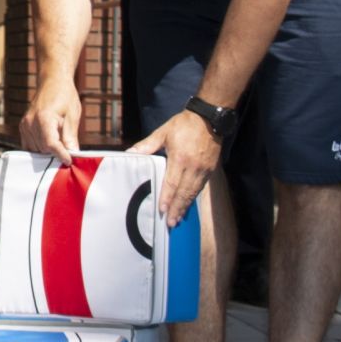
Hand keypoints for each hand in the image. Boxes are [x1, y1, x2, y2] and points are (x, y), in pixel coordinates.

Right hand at [21, 75, 80, 162]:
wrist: (52, 82)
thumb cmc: (65, 96)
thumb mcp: (72, 115)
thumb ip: (70, 136)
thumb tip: (73, 153)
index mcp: (43, 118)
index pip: (50, 144)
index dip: (60, 154)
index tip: (69, 161)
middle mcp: (30, 123)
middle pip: (43, 148)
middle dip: (55, 153)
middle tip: (68, 153)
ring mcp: (25, 125)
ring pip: (36, 149)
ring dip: (47, 151)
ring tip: (59, 146)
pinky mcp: (23, 127)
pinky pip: (29, 145)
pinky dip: (39, 148)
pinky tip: (49, 144)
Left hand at [129, 109, 221, 227]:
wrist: (209, 118)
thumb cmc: (184, 125)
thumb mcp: (163, 132)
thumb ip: (146, 145)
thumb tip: (130, 153)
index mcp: (179, 158)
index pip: (171, 183)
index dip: (167, 197)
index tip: (162, 210)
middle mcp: (193, 166)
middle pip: (183, 192)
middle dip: (176, 208)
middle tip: (170, 223)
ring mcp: (203, 169)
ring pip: (193, 192)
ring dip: (185, 206)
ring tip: (178, 218)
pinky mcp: (210, 169)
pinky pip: (200, 187)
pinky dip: (193, 198)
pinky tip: (188, 205)